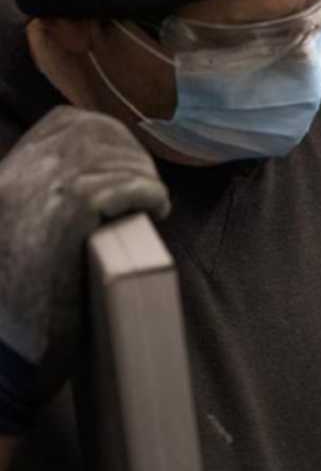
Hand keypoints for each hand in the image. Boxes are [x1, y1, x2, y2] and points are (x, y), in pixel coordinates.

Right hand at [0, 105, 168, 399]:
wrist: (6, 347)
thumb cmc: (23, 303)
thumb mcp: (24, 234)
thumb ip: (49, 203)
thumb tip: (105, 185)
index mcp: (7, 177)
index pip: (65, 123)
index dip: (108, 137)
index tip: (130, 165)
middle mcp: (19, 177)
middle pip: (95, 133)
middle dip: (133, 156)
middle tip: (148, 191)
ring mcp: (40, 195)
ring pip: (112, 159)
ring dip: (144, 177)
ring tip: (153, 204)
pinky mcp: (66, 220)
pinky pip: (120, 187)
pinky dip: (147, 193)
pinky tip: (155, 209)